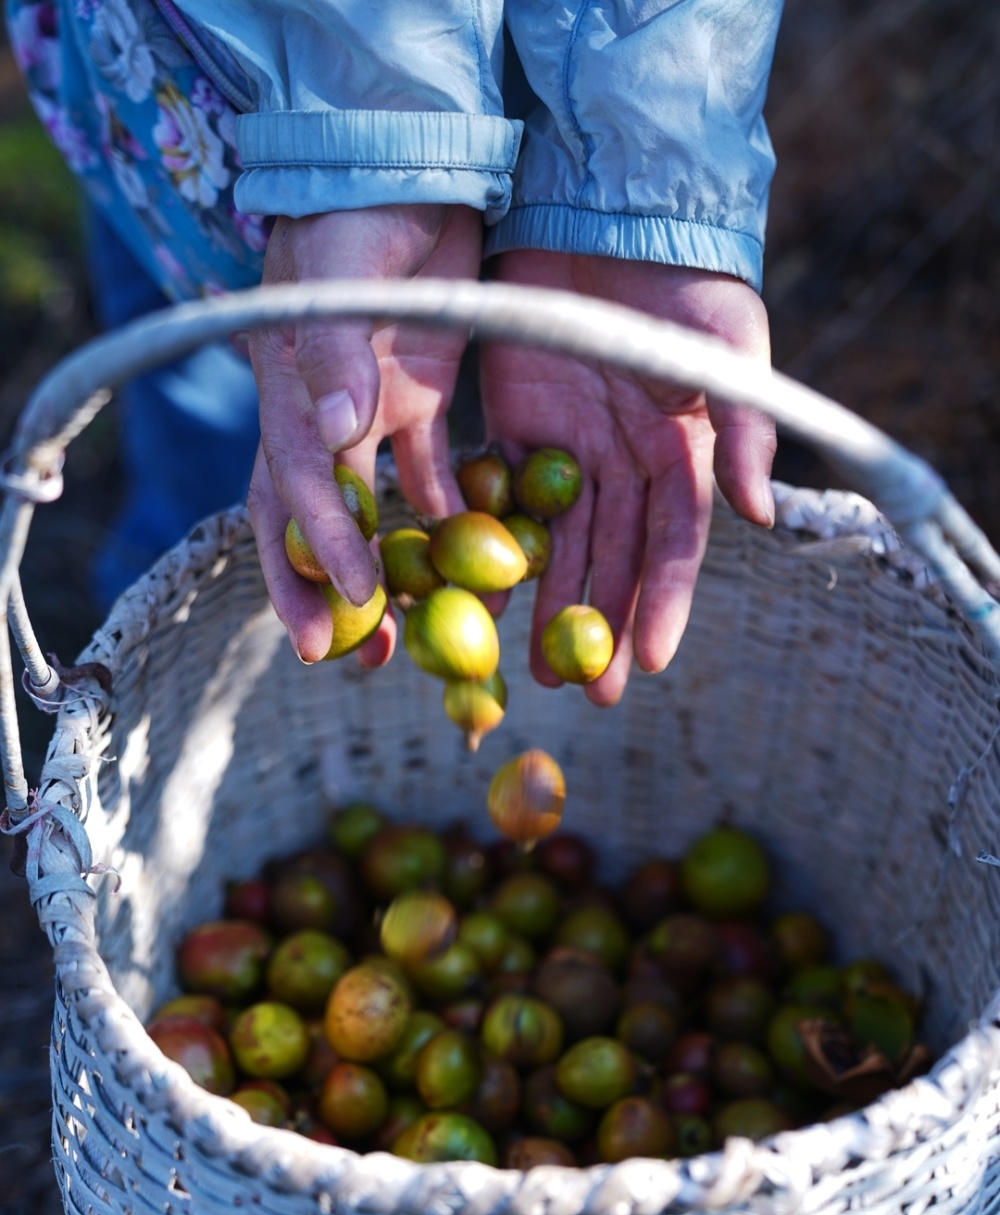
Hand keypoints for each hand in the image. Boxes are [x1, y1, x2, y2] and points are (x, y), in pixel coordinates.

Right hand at [247, 204, 480, 662]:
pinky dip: (454, 521)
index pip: (298, 488)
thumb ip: (336, 350)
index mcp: (295, 392)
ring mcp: (375, 414)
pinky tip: (483, 565)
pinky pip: (437, 476)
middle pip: (319, 523)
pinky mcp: (423, 403)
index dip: (318, 553)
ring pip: (378, 513)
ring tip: (415, 636)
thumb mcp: (344, 267)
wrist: (406, 163)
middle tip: (355, 661)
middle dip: (332, 594)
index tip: (346, 611)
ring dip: (395, 574)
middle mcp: (328, 417)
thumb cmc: (363, 209)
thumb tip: (337, 428)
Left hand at [480, 251, 775, 704]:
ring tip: (529, 665)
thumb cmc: (683, 277)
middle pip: (613, 557)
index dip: (665, 602)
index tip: (650, 663)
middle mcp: (626, 461)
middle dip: (599, 624)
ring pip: (556, 541)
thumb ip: (744, 429)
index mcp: (682, 451)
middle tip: (584, 692)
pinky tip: (475, 592)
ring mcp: (568, 447)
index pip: (676, 544)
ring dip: (543, 603)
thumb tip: (763, 517)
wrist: (606, 207)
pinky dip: (489, 542)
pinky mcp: (511, 424)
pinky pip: (499, 495)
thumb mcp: (730, 345)